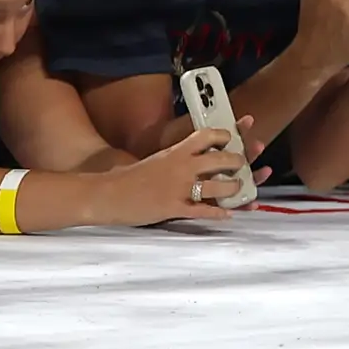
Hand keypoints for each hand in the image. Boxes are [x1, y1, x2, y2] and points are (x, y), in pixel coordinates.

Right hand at [127, 119, 253, 220]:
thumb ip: (179, 157)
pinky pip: (204, 211)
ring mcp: (179, 188)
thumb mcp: (158, 159)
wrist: (106, 194)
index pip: (208, 135)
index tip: (233, 137)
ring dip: (233, 188)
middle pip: (222, 159)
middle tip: (241, 164)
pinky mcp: (173, 208)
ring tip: (238, 188)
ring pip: (219, 186)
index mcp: (177, 151)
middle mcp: (182, 166)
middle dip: (238, 161)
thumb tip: (197, 156)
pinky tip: (228, 213)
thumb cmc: (129, 177)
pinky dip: (219, 213)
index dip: (225, 135)